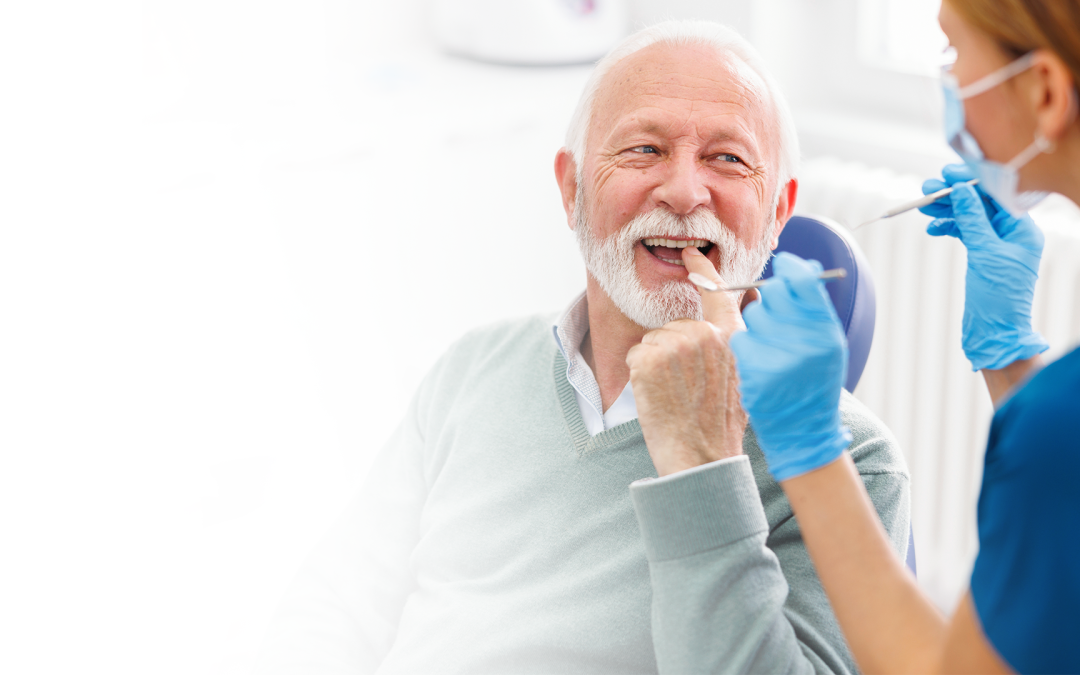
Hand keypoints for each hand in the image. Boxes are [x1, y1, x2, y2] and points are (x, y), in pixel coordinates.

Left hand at [626, 247, 746, 476]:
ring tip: (673, 393)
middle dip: (671, 350)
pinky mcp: (648, 360)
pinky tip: (657, 396)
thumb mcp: (743, 380)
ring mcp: (675, 346)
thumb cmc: (718, 425)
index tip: (691, 255)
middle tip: (684, 387)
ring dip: (656, 364)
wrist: (699, 456)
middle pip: (675, 326)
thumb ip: (735, 347)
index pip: (717, 293)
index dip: (702, 271)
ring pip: (653, 340)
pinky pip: (636, 354)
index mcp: (732, 339)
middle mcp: (705, 336)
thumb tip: (736, 314)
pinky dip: (639, 374)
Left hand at [728, 253, 850, 481]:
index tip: (784, 265)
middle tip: (776, 314)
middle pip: (772, 294)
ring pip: (753, 314)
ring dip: (757, 324)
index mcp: (827, 331)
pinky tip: (756, 361)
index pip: (803, 281)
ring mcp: (776, 356)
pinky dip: (744, 346)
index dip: (791, 269)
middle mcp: (804, 342)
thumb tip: (797, 266)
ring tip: (770, 346)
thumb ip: (813, 307)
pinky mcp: (752, 371)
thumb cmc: (814, 381)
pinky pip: (738, 339)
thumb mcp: (827, 343)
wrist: (802, 430)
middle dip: (771, 298)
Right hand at [918, 163, 1048, 370]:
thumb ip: (973, 220)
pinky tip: (933, 228)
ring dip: (947, 210)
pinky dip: (948, 228)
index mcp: (1022, 229)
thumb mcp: (985, 254)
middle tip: (928, 188)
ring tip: (924, 206)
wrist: (995, 333)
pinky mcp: (982, 256)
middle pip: (980, 203)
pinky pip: (964, 233)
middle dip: (954, 194)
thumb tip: (963, 191)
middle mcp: (1011, 233)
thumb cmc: (998, 297)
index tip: (948, 173)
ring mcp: (996, 244)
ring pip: (969, 217)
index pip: (997, 194)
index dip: (972, 181)